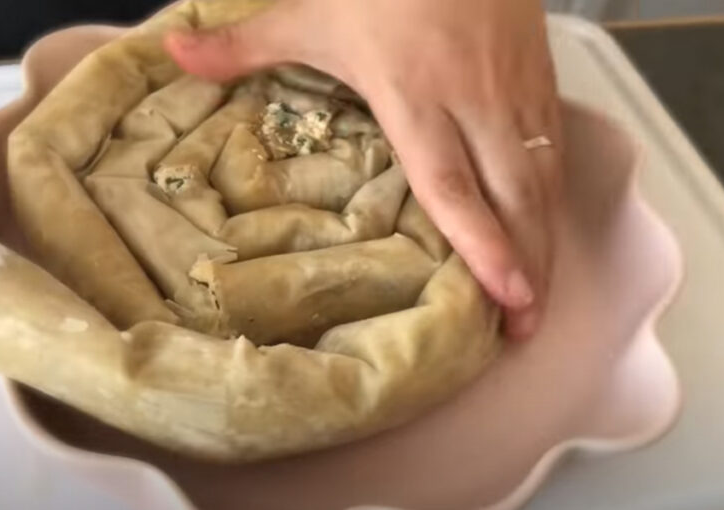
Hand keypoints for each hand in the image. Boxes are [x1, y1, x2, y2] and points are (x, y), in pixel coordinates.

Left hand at [165, 0, 562, 337]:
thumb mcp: (311, 10)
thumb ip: (244, 44)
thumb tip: (170, 54)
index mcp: (415, 95)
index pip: (451, 183)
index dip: (481, 245)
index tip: (505, 297)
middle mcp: (475, 103)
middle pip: (510, 197)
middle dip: (525, 266)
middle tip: (523, 331)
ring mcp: (515, 93)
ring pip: (540, 180)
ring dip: (544, 243)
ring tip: (538, 304)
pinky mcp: (541, 81)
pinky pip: (553, 153)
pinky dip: (551, 201)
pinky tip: (544, 235)